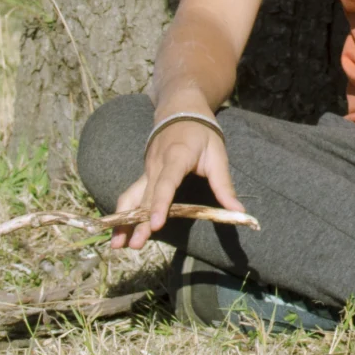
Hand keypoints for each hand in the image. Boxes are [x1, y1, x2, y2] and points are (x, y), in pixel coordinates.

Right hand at [113, 114, 243, 249]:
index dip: (160, 204)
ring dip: (122, 220)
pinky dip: (123, 214)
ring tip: (116, 244)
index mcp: (176, 157)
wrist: (179, 109)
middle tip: (134, 245)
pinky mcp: (144, 176)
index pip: (166, 183)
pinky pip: (132, 196)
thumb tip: (238, 212)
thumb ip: (224, 184)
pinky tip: (118, 232)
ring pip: (131, 197)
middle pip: (145, 197)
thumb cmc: (201, 132)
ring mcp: (147, 170)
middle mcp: (156, 165)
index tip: (155, 225)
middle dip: (138, 222)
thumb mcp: (217, 154)